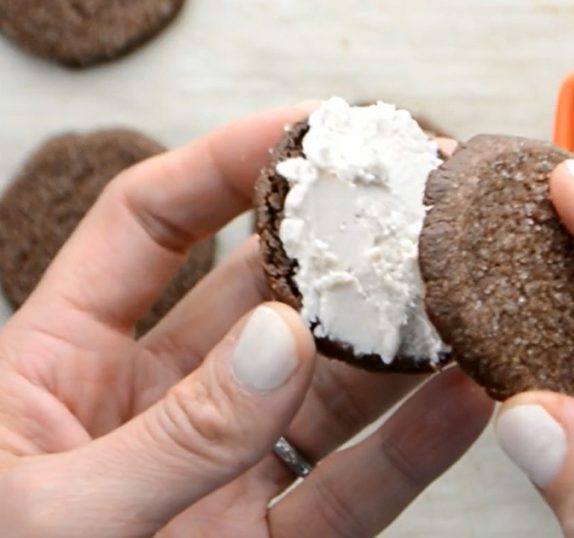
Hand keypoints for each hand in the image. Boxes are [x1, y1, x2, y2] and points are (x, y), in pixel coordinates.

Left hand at [0, 106, 492, 536]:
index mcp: (59, 368)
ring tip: (459, 298)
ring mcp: (222, 475)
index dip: (226, 167)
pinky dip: (414, 447)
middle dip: (337, 250)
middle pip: (261, 298)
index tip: (306, 133)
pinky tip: (464, 399)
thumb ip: (169, 436)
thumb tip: (278, 343)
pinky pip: (354, 487)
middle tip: (410, 210)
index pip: (151, 228)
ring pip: (326, 390)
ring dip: (396, 344)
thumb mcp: (48, 514)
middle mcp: (157, 409)